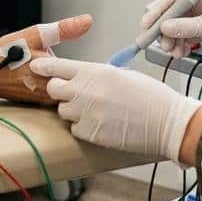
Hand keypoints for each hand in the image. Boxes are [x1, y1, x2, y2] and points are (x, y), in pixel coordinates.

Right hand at [0, 14, 93, 105]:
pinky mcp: (36, 103)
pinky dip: (54, 87)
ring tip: (65, 72)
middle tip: (80, 68)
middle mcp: (51, 93)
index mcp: (55, 76)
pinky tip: (48, 77)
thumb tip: (87, 21)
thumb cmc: (5, 53)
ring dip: (67, 83)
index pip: (84, 75)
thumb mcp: (34, 35)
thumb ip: (63, 30)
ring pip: (65, 92)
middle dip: (79, 77)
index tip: (89, 63)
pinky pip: (53, 96)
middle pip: (76, 86)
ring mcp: (43, 100)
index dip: (87, 68)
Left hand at [31, 57, 201, 160]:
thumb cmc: (151, 96)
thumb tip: (83, 77)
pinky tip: (100, 125)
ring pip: (63, 111)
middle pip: (53, 89)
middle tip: (72, 95)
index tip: (34, 67)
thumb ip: (98, 75)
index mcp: (95, 72)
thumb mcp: (122, 75)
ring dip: (73, 111)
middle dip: (59, 91)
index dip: (44, 67)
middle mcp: (86, 90)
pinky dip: (83, 128)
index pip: (58, 67)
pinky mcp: (91, 133)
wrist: (167, 122)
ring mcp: (87, 113)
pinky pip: (75, 129)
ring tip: (94, 112)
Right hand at [142, 0, 201, 70]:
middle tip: (161, 44)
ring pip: (178, 29)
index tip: (146, 25)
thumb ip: (186, 27)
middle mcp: (201, 4)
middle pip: (173, 15)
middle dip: (166, 31)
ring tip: (174, 52)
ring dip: (173, 41)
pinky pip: (186, 37)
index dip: (158, 12)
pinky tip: (182, 53)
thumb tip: (163, 28)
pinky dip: (182, 45)